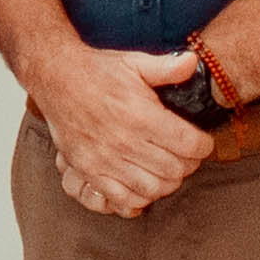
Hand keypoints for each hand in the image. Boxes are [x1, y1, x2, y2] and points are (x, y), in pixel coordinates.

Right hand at [35, 46, 215, 219]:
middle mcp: (125, 141)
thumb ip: (167, 67)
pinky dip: (139, 197)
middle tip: (188, 156)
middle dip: (189, 165)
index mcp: (141, 115)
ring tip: (169, 170)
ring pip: (153, 188)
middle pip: (175, 169)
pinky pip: (122, 198)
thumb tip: (194, 63)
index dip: (203, 147)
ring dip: (168, 183)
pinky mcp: (89, 170)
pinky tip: (144, 183)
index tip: (203, 143)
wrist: (56, 79)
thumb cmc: (97, 71)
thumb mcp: (135, 62)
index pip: (188, 144)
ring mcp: (105, 159)